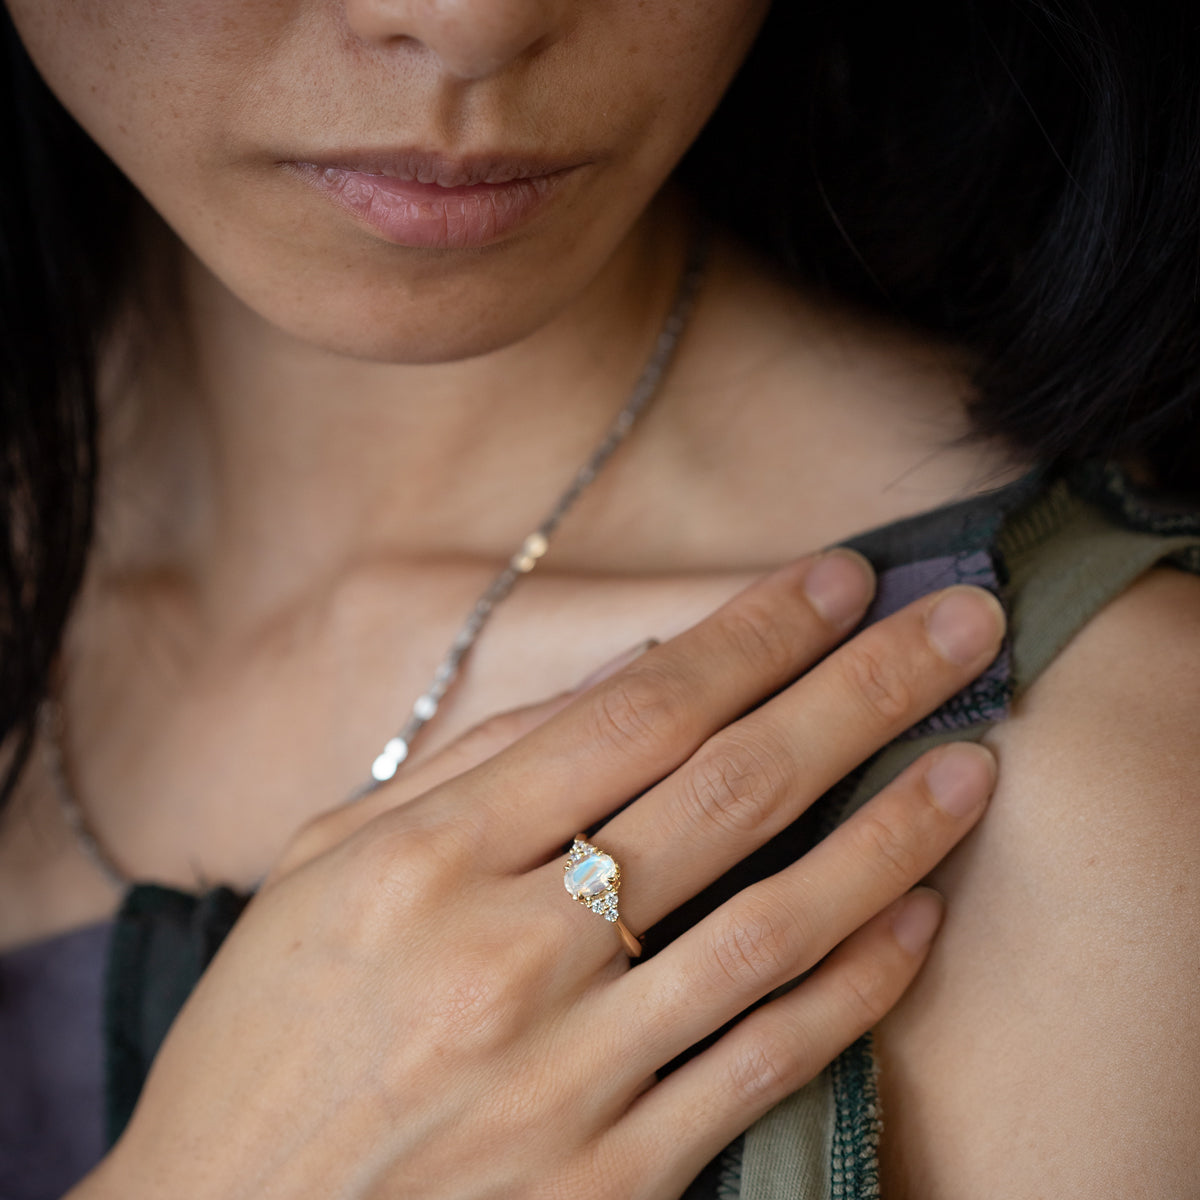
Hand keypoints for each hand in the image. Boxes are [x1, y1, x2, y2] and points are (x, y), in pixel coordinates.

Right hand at [77, 552, 1003, 1199]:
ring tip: (973, 766)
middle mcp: (507, 954)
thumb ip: (470, 766)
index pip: (635, 712)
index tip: (837, 581)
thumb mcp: (327, 867)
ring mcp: (567, 1075)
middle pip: (728, 791)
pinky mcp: (609, 1179)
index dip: (753, 635)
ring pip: (774, 926)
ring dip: (892, 834)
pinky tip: (915, 922)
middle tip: (958, 629)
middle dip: (859, 691)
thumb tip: (622, 682)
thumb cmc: (267, 1035)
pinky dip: (853, 986)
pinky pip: (763, 1063)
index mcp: (426, 858)